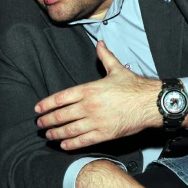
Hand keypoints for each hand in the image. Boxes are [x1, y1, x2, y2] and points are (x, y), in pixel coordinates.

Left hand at [36, 41, 173, 150]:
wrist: (150, 102)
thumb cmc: (134, 86)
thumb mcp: (116, 68)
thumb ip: (105, 56)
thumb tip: (100, 43)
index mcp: (89, 89)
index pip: (60, 98)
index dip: (46, 105)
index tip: (38, 110)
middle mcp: (89, 106)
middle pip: (61, 115)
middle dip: (47, 121)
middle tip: (39, 124)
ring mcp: (96, 121)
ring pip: (70, 130)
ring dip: (56, 133)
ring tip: (48, 135)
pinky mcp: (105, 134)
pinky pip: (83, 140)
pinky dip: (71, 143)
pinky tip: (63, 144)